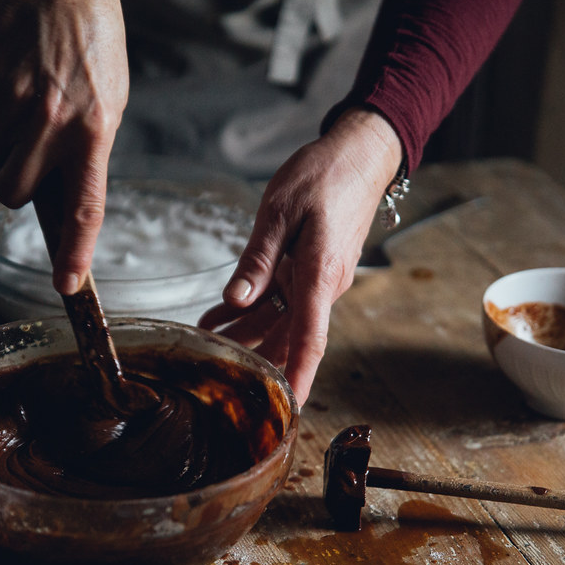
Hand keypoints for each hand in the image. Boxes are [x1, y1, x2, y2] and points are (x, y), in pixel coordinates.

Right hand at [0, 0, 128, 294]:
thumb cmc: (94, 48)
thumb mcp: (109, 104)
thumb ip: (87, 152)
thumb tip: (62, 198)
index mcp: (94, 132)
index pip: (85, 207)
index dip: (75, 253)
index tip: (68, 286)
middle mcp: (53, 123)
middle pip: (12, 193)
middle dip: (15, 188)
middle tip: (29, 162)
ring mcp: (15, 103)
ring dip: (4, 146)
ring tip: (29, 108)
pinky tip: (15, 87)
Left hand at [199, 108, 402, 405]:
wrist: (360, 154)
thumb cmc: (323, 175)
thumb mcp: (279, 211)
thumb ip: (258, 260)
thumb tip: (236, 301)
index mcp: (319, 275)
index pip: (310, 339)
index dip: (298, 376)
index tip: (289, 410)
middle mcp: (322, 286)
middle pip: (287, 337)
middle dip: (254, 360)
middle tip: (217, 378)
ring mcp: (317, 280)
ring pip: (279, 319)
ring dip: (244, 332)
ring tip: (204, 340)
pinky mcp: (311, 271)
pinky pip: (281, 299)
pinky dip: (252, 308)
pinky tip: (220, 315)